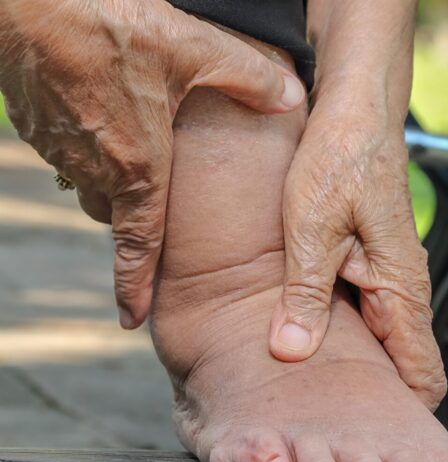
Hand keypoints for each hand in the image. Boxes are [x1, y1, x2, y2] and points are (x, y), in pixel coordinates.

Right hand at [0, 0, 305, 327]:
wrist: (29, 3)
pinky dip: (87, 143)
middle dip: (135, 215)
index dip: (136, 285)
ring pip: (91, 180)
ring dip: (113, 176)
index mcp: (138, 166)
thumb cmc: (112, 24)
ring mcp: (59, 146)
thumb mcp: (196, 49)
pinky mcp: (34, 122)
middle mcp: (95, 167)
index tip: (132, 319)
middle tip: (154, 206)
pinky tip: (102, 111)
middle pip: (117, 210)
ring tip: (133, 152)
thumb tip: (294, 97)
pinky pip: (67, 149)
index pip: (138, 244)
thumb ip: (251, 79)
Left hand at [271, 104, 446, 408]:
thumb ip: (304, 295)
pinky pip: (373, 321)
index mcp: (402, 293)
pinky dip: (350, 343)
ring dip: (361, 375)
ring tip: (320, 403)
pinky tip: (311, 347)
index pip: (423, 378)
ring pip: (386, 347)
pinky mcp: (378, 267)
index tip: (374, 442)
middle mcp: (407, 294)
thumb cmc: (341, 161)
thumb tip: (290, 352)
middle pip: (405, 371)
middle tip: (335, 433)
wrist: (357, 113)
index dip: (405, 417)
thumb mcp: (310, 229)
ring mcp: (395, 281)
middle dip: (379, 405)